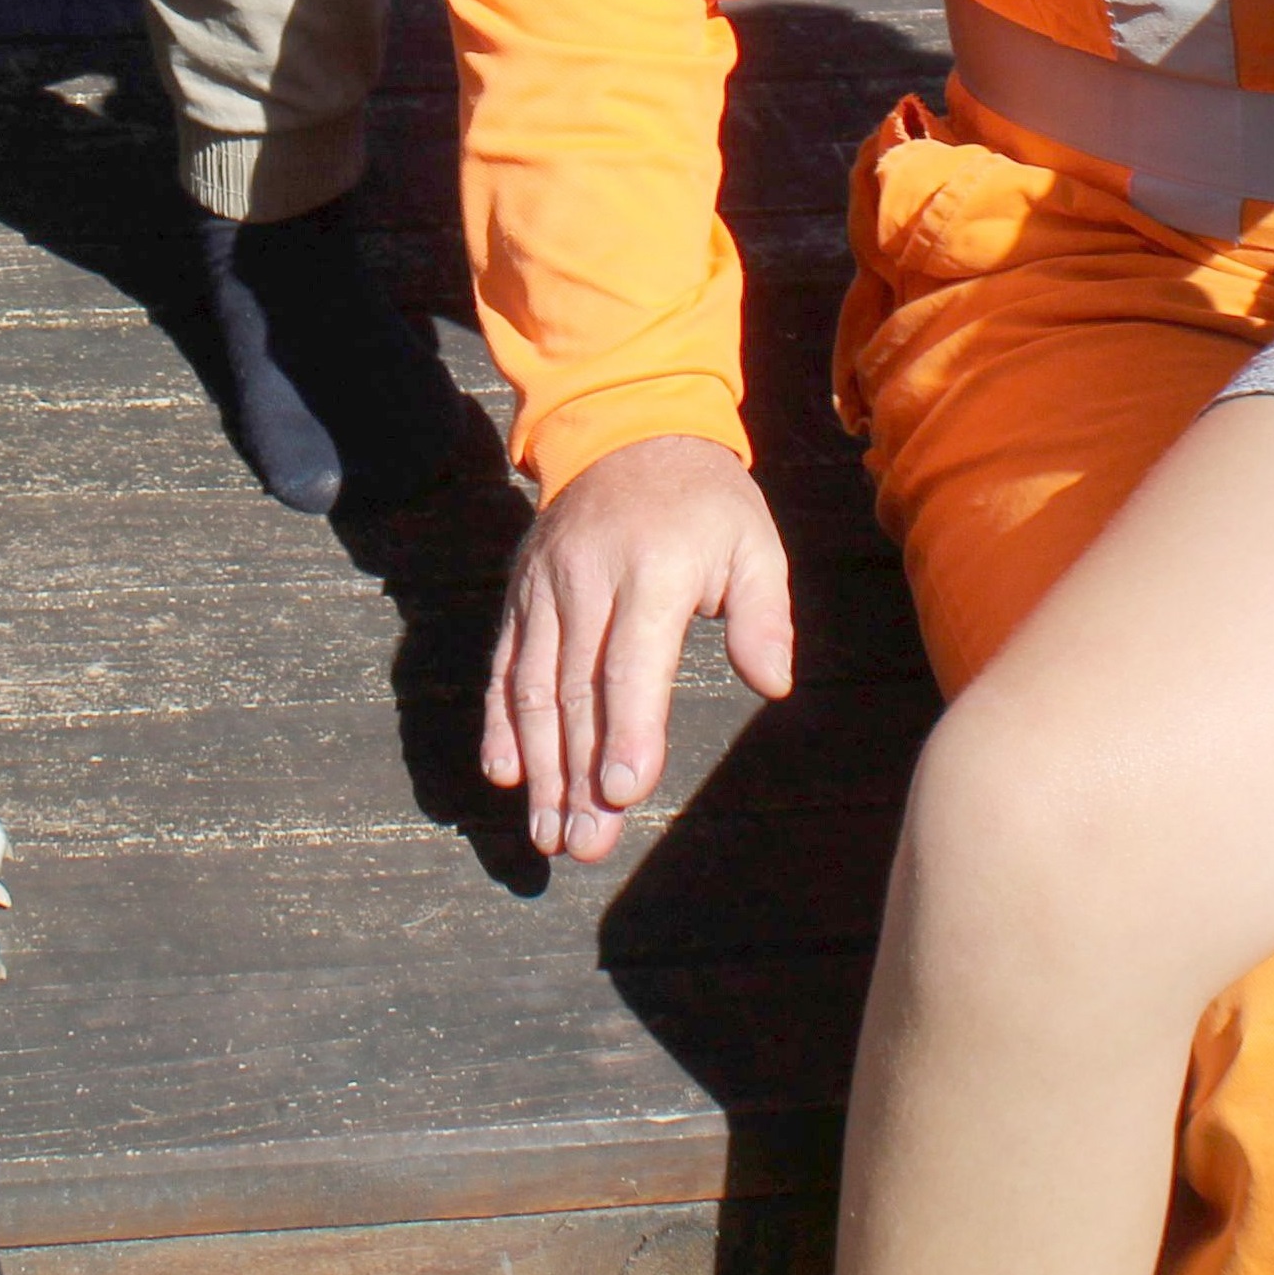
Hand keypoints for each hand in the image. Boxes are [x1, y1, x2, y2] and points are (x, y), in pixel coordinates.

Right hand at [480, 433, 794, 863]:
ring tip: (548, 833)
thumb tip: (773, 683)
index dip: (627, 733)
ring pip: (534, 689)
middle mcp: (587, 582)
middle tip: (583, 846)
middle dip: (578, 777)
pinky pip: (505, 664)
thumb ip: (765, 613)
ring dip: (539, 767)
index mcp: (651, 571)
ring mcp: (545, 588)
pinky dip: (500, 722)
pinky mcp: (520, 593)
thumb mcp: (754, 542)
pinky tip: (503, 773)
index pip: (632, 665)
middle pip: (577, 693)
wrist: (626, 428)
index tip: (623, 794)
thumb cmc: (705, 502)